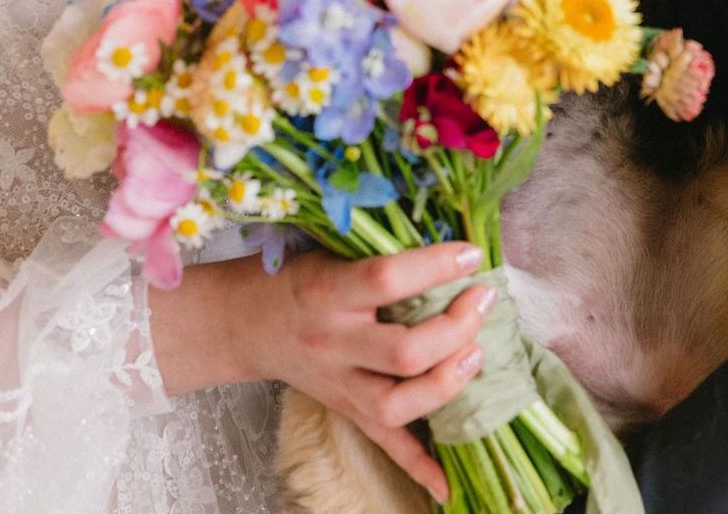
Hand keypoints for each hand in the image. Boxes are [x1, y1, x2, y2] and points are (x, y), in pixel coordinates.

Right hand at [150, 241, 493, 503]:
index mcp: (328, 292)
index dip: (434, 266)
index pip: (386, 279)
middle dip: (455, 329)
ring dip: (447, 385)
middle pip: (403, 353)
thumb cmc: (294, 275)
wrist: (244, 321)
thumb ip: (378, 250)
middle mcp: (333, 342)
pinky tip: (447, 483)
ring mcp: (339, 384)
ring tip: (476, 354)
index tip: (470, 255)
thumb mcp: (329, 250)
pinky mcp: (344, 410)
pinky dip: (418, 466)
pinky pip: (384, 445)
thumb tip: (447, 244)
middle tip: (482, 300)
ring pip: (397, 406)